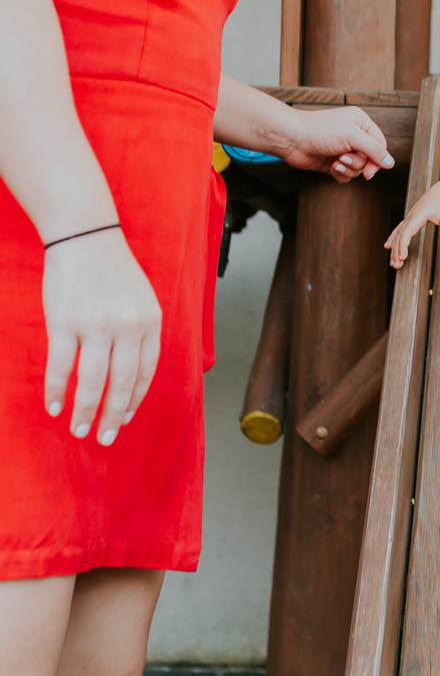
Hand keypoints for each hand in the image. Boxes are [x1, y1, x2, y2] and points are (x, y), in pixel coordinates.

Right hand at [43, 228, 161, 441]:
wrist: (85, 237)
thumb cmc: (113, 271)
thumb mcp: (142, 299)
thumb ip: (141, 333)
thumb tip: (133, 377)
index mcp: (150, 321)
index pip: (146, 372)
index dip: (134, 400)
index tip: (124, 419)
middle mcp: (127, 325)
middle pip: (122, 383)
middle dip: (113, 416)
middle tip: (104, 438)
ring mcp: (95, 325)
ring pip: (92, 381)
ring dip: (85, 411)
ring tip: (79, 429)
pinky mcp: (65, 322)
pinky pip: (61, 366)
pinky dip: (56, 390)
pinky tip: (53, 405)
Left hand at [277, 106, 394, 181]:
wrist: (293, 139)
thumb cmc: (321, 131)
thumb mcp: (352, 136)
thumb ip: (374, 150)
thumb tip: (391, 163)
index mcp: (361, 123)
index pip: (380, 145)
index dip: (378, 159)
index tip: (370, 171)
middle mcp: (354, 136)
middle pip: (370, 159)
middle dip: (358, 163)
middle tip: (344, 160)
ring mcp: (343, 150)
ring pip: (358, 169)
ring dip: (347, 169)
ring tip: (334, 162)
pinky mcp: (333, 162)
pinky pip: (347, 175)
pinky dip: (340, 174)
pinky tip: (330, 167)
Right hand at [386, 180, 439, 265]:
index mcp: (418, 216)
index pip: (406, 232)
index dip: (403, 245)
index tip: (402, 257)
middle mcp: (411, 217)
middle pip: (399, 235)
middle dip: (396, 251)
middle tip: (396, 266)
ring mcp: (409, 217)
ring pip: (398, 234)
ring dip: (394, 248)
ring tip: (393, 263)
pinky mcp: (411, 218)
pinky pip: (399, 230)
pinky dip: (393, 238)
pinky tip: (388, 246)